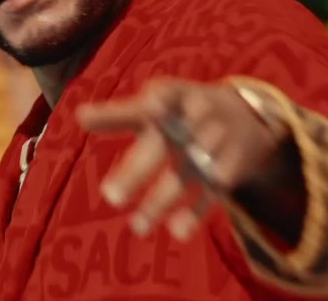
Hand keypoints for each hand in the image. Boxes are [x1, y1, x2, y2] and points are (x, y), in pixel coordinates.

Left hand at [77, 78, 288, 240]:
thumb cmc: (185, 108)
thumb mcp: (158, 103)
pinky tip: (176, 231)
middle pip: (163, 147)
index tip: (150, 108)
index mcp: (175, 99)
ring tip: (137, 227)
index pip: (165, 96)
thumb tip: (78, 116)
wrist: (249, 114)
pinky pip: (212, 194)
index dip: (158, 100)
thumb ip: (118, 114)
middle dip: (138, 170)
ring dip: (161, 201)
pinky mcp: (230, 170)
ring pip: (184, 176)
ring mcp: (213, 147)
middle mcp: (195, 121)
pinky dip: (195, 213)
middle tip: (110, 197)